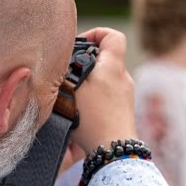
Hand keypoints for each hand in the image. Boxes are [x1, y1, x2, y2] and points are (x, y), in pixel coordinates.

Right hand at [69, 28, 138, 152]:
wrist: (114, 151)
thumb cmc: (94, 119)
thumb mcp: (74, 88)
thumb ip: (66, 70)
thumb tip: (60, 62)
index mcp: (114, 67)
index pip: (113, 36)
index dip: (95, 34)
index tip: (79, 45)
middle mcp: (124, 79)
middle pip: (105, 59)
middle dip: (84, 64)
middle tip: (68, 75)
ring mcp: (125, 97)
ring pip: (103, 80)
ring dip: (87, 85)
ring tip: (71, 98)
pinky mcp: (122, 113)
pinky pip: (106, 98)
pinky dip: (92, 101)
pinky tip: (80, 114)